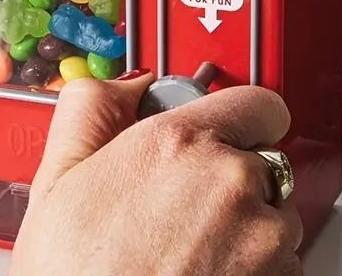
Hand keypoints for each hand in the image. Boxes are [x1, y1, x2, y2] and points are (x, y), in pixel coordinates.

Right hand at [11, 73, 302, 275]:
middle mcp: (231, 182)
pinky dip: (256, 268)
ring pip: (275, 217)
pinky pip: (283, 264)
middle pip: (263, 163)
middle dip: (233, 179)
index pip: (260, 103)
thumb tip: (127, 85)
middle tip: (186, 207)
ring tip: (191, 251)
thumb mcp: (57, 178)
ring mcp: (262, 240)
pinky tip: (204, 275)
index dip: (242, 118)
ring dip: (248, 228)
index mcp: (180, 143)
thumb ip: (93, 107)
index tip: (228, 133)